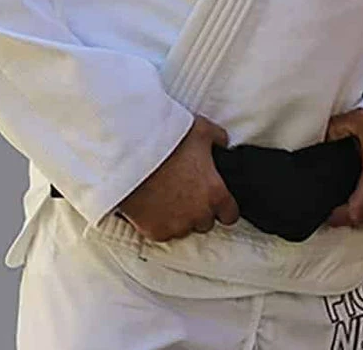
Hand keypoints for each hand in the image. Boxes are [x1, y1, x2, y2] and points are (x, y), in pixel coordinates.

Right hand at [116, 115, 240, 242]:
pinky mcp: (155, 231)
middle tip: (184, 190)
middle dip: (198, 209)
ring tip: (166, 194)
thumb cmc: (167, 141)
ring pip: (183, 228)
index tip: (215, 200)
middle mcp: (198, 214)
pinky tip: (153, 203)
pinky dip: (158, 221)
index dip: (223, 206)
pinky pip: (162, 232)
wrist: (132, 153)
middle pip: (205, 222)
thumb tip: (223, 143)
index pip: (230, 215)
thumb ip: (218, 139)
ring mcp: (176, 226)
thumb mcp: (202, 130)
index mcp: (215, 193)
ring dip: (179, 217)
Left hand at [323, 108, 362, 227]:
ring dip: (357, 212)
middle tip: (328, 199)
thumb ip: (336, 129)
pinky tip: (362, 195)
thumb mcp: (361, 121)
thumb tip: (321, 139)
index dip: (335, 215)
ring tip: (343, 197)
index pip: (354, 213)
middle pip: (360, 220)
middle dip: (342, 213)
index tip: (322, 208)